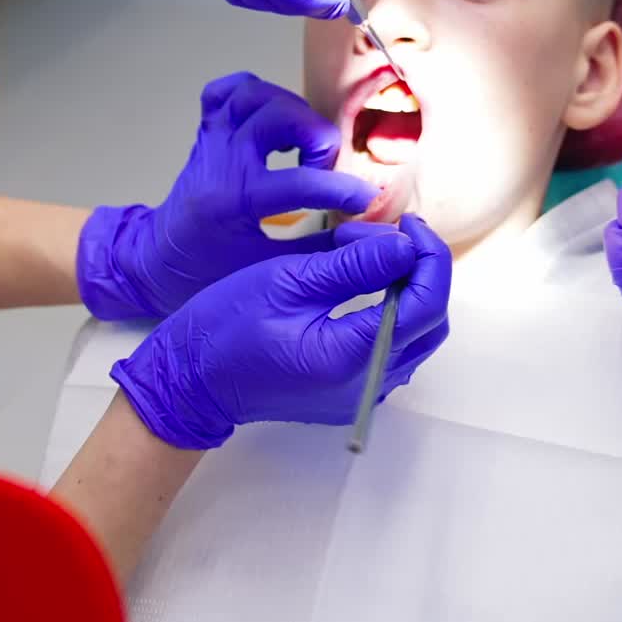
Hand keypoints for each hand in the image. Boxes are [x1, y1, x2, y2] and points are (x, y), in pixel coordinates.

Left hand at [77, 72, 377, 320]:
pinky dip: (254, 93)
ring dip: (290, 109)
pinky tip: (271, 116)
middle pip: (277, 116)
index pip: (299, 183)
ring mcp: (211, 141)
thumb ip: (320, 254)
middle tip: (325, 165)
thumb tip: (373, 241)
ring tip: (304, 141)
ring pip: (254, 93)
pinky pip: (227, 89)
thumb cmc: (206, 274)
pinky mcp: (207, 131)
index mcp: (234, 201)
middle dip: (316, 135)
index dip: (341, 188)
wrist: (155, 262)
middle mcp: (221, 162)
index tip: (364, 200)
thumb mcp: (267, 273)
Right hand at [112, 215, 451, 448]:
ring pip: (416, 336)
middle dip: (422, 270)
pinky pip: (393, 349)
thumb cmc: (227, 327)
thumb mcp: (288, 280)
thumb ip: (354, 265)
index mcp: (352, 356)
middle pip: (430, 321)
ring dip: (409, 290)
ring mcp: (362, 396)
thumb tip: (406, 246)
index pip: (426, 303)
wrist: (191, 382)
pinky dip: (391, 312)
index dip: (428, 257)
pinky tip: (363, 284)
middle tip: (393, 233)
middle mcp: (367, 385)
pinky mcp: (351, 394)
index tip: (408, 225)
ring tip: (373, 253)